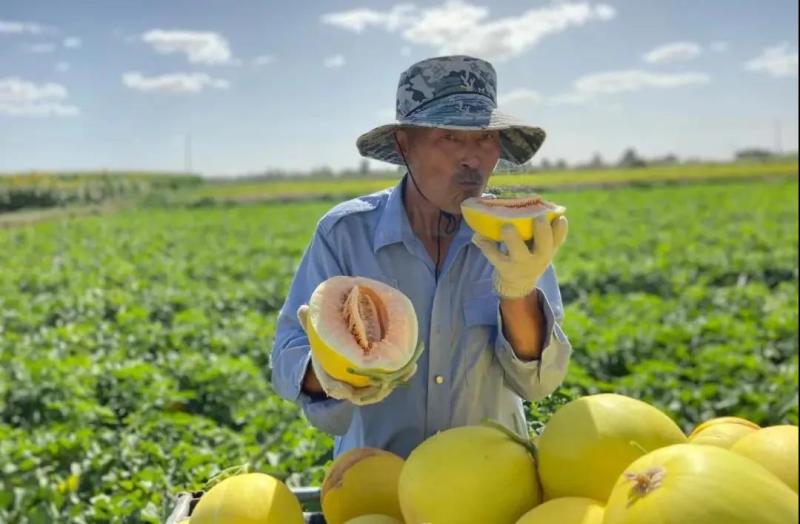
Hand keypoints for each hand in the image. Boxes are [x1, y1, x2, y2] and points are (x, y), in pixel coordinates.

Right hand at [297, 305, 420, 405]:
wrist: (336, 358)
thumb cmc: (326, 347)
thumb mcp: (317, 335)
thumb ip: (310, 324)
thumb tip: (302, 308)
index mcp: (332, 379)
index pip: (335, 389)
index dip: (341, 391)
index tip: (346, 390)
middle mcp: (350, 387)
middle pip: (363, 395)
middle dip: (376, 390)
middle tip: (387, 379)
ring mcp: (366, 386)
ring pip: (381, 390)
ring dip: (395, 381)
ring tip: (408, 367)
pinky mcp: (379, 381)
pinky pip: (391, 382)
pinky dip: (402, 375)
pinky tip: (412, 364)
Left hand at [472, 216, 567, 298]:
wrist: (519, 284)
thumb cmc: (530, 254)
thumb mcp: (541, 246)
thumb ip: (541, 230)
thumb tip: (531, 201)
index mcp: (549, 248)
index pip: (558, 238)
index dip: (560, 228)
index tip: (560, 217)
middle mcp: (538, 258)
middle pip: (544, 246)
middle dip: (542, 232)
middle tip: (538, 218)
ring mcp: (521, 264)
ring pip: (518, 252)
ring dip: (513, 239)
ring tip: (506, 227)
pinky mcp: (504, 268)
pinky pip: (494, 256)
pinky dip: (485, 244)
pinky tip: (478, 236)